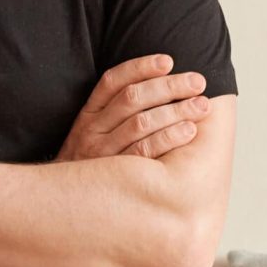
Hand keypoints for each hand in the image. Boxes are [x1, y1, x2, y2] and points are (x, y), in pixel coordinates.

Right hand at [55, 53, 209, 161]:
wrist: (65, 205)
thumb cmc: (92, 163)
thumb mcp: (92, 133)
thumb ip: (115, 112)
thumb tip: (157, 84)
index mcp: (89, 114)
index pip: (112, 81)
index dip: (140, 67)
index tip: (168, 60)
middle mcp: (92, 130)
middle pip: (132, 98)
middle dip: (169, 87)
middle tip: (199, 82)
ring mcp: (102, 153)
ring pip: (140, 123)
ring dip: (175, 111)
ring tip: (201, 105)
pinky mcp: (115, 175)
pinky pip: (144, 152)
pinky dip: (168, 138)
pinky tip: (189, 131)